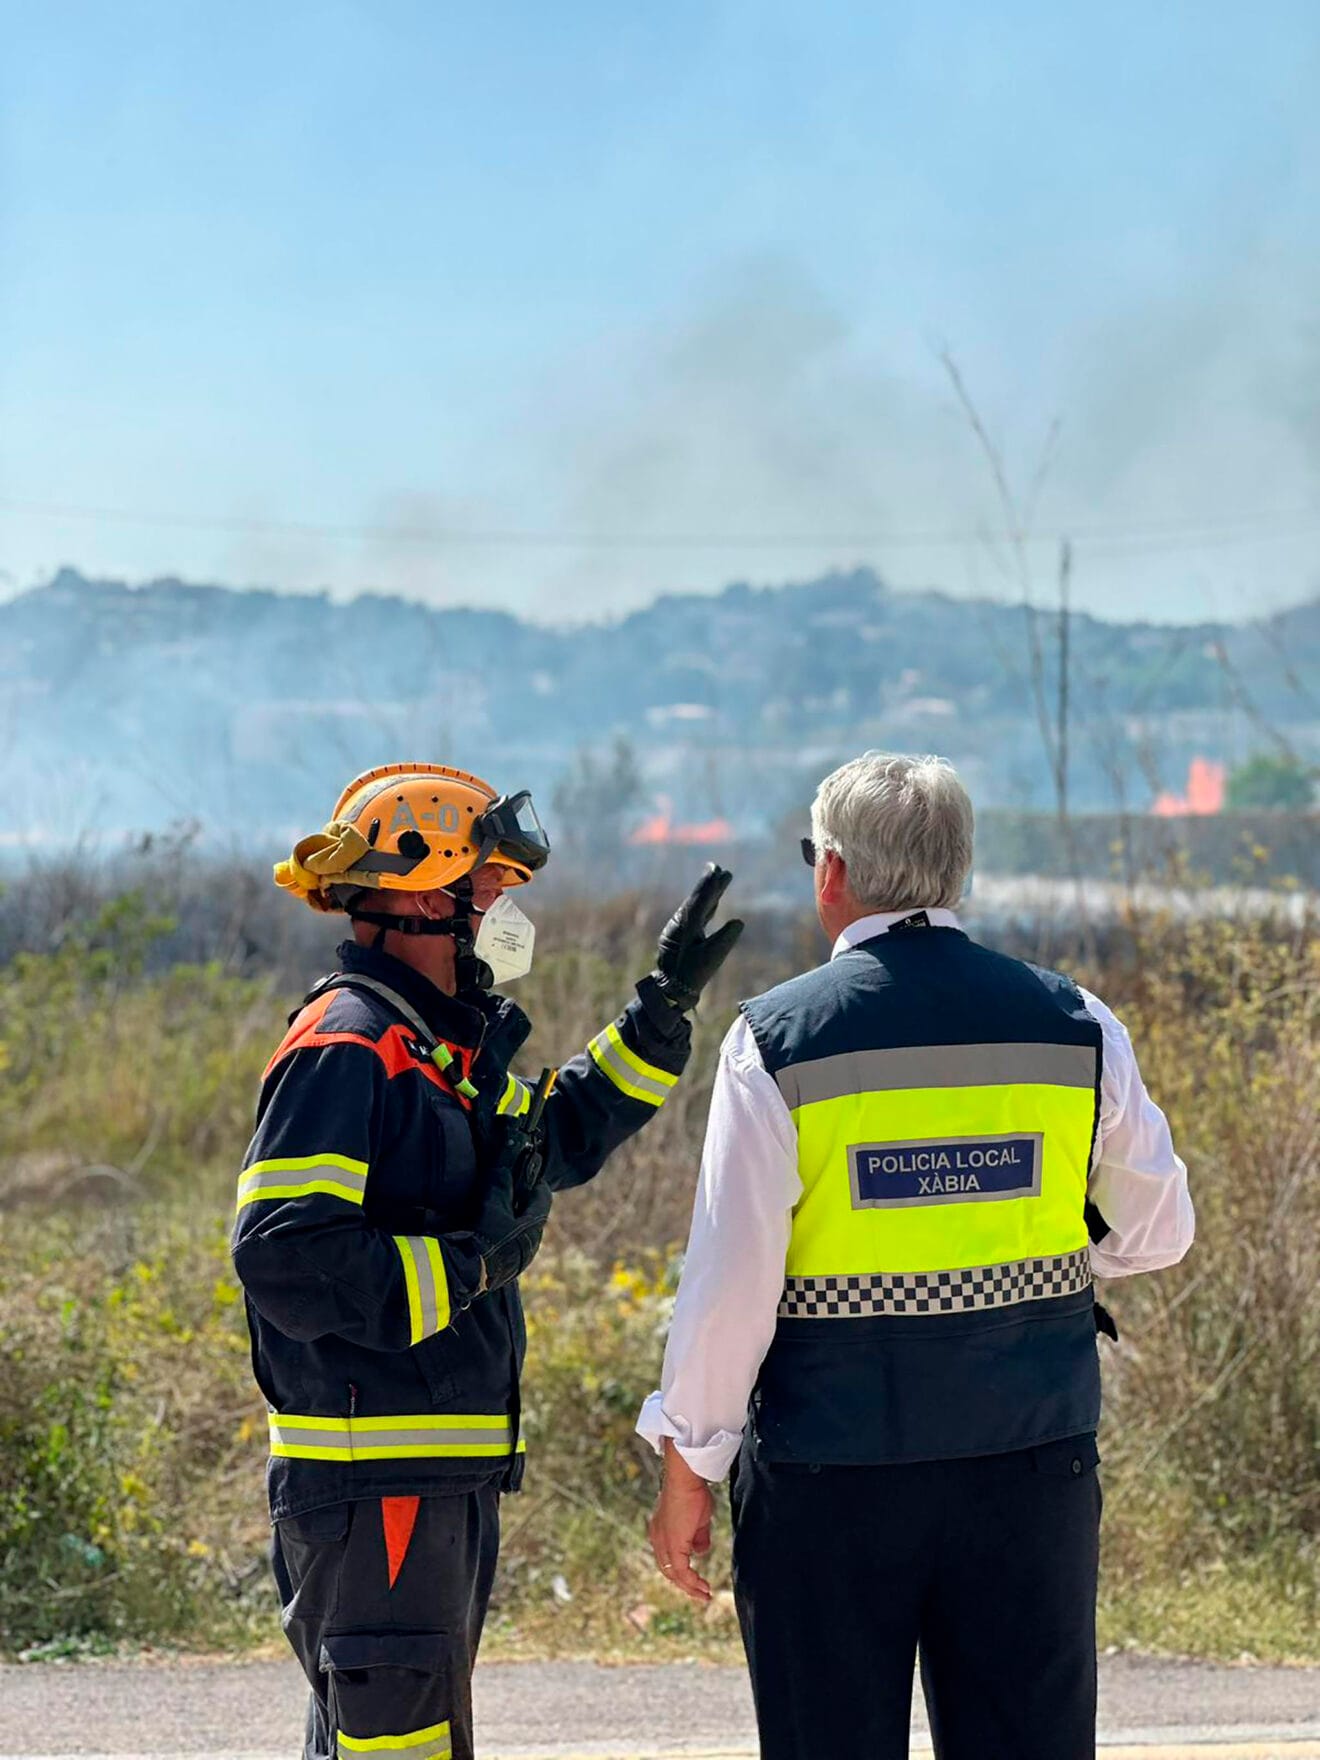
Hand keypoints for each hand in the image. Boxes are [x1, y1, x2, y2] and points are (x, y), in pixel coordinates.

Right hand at [469, 1160, 551, 1293]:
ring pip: (519, 1233)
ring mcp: (519, 1260)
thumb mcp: (493, 1203)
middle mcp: (532, 1246)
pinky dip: (500, 1235)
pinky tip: (485, 1231)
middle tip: (508, 1189)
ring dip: (509, 1220)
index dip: (535, 1183)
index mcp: (535, 1228)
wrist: (467, 1272)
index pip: (543, 1199)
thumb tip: (505, 1173)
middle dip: (520, 1202)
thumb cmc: (485, 1236)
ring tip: (493, 1209)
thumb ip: (501, 1184)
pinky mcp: (505, 1270)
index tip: (528, 1174)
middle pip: (531, 1216)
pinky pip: (507, 1246)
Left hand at [647, 1439, 714, 1603]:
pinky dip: (692, 1582)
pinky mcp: (672, 1545)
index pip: (667, 1559)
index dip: (680, 1572)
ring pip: (674, 1575)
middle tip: (700, 1594)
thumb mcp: (697, 1520)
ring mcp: (663, 1543)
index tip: (695, 1581)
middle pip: (668, 1571)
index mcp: (659, 1532)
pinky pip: (682, 1571)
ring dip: (690, 1587)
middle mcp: (657, 1540)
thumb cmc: (692, 1492)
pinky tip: (702, 1588)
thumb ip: (698, 1537)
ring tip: (704, 1595)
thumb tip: (700, 1552)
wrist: (685, 1479)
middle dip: (685, 1585)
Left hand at [651, 865, 744, 1011]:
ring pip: (696, 907)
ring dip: (708, 895)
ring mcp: (679, 930)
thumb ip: (725, 939)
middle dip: (709, 884)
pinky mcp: (680, 938)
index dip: (710, 884)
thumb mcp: (712, 958)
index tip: (717, 868)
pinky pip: (695, 918)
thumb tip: (738, 922)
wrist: (669, 989)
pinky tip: (712, 905)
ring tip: (718, 880)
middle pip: (698, 899)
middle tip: (719, 868)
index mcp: (687, 925)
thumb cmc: (692, 975)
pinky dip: (704, 908)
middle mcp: (681, 923)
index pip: (701, 899)